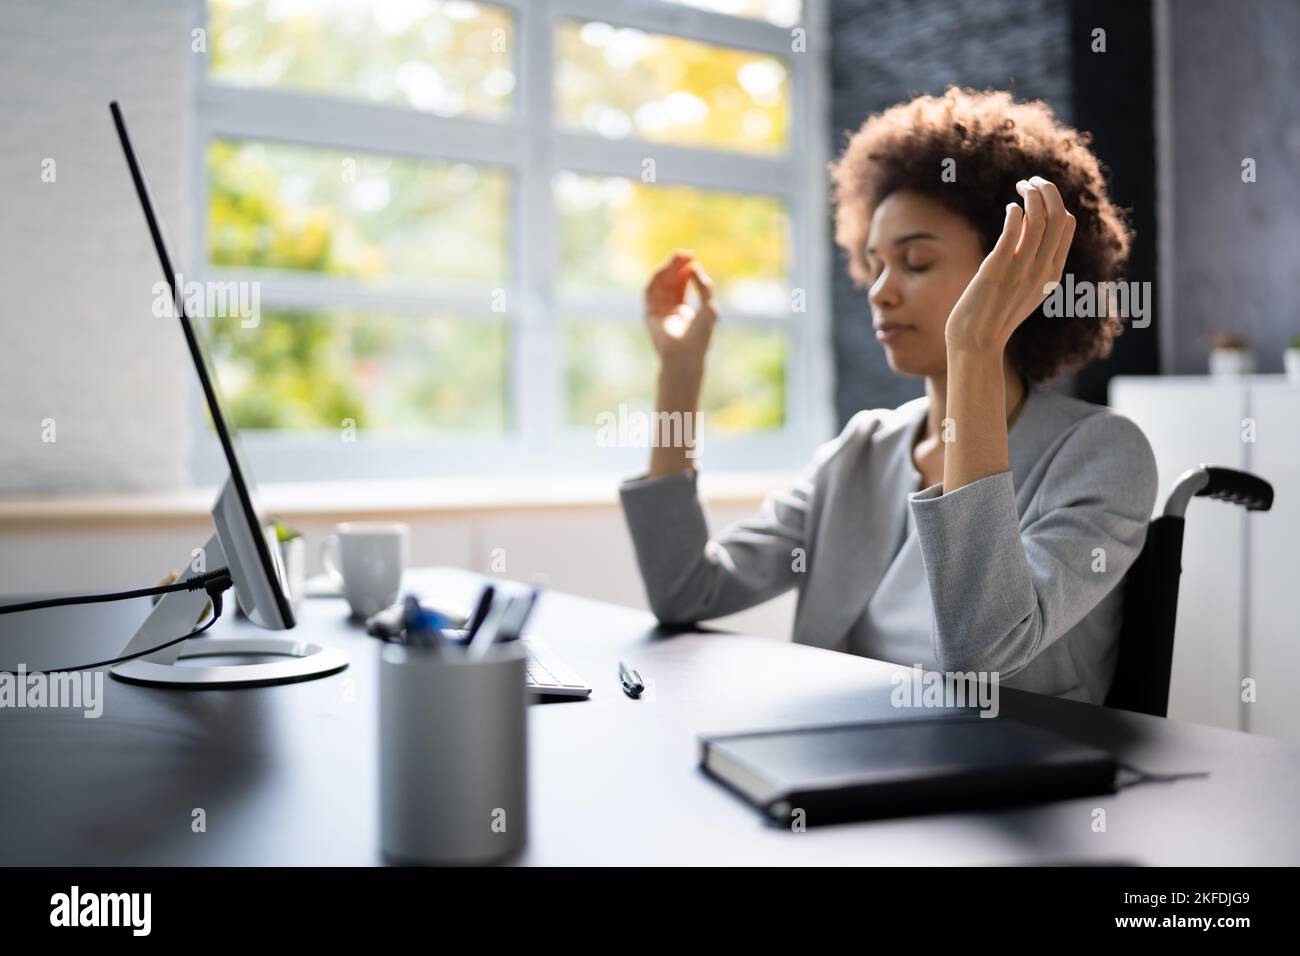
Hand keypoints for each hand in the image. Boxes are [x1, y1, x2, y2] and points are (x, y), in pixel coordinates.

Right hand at [644, 249, 716, 374]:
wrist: (685, 354)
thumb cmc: (700, 336)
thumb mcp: (709, 307)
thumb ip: (704, 287)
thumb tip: (695, 267)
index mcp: (683, 311)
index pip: (682, 285)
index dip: (686, 270)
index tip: (692, 257)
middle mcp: (669, 310)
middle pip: (670, 282)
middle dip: (677, 267)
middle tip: (685, 253)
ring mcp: (658, 311)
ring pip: (660, 284)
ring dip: (668, 269)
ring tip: (677, 257)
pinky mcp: (649, 313)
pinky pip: (650, 291)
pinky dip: (657, 278)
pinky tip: (666, 269)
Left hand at [945, 176, 1076, 354]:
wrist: (976, 344)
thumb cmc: (995, 315)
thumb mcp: (1023, 286)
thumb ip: (1031, 258)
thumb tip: (1028, 221)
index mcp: (1052, 273)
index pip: (1067, 225)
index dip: (1054, 201)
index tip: (1037, 191)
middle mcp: (1042, 271)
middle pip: (1059, 216)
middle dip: (1047, 190)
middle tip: (1029, 181)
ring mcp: (1020, 271)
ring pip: (1040, 220)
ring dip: (1031, 195)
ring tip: (1021, 186)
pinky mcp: (996, 272)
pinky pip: (1013, 233)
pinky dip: (1015, 214)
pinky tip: (1009, 208)